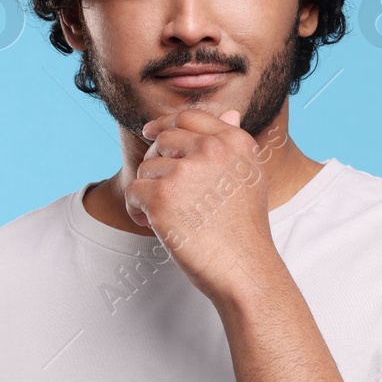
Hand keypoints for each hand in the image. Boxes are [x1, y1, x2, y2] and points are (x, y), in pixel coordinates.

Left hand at [124, 108, 280, 302]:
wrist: (244, 269)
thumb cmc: (244, 230)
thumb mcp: (248, 176)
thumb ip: (233, 143)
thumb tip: (229, 113)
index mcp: (234, 141)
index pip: (190, 117)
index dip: (165, 123)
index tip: (150, 132)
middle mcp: (212, 149)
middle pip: (164, 141)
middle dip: (157, 165)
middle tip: (164, 194)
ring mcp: (185, 171)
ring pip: (146, 167)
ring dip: (147, 191)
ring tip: (165, 216)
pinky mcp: (162, 196)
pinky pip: (133, 190)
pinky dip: (136, 209)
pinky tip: (152, 224)